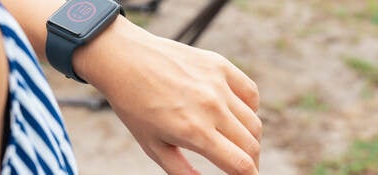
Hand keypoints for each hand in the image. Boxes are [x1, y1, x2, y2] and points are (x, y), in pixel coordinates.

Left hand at [74, 18, 261, 174]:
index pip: (241, 164)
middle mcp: (211, 107)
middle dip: (251, 162)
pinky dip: (250, 109)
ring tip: (236, 143)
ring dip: (250, 139)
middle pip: (251, 145)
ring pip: (253, 121)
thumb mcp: (153, 147)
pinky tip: (237, 116)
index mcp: (194, 131)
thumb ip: (181, 171)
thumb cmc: (134, 107)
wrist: (124, 60)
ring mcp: (218, 84)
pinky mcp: (219, 65)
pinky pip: (250, 92)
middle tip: (240, 166)